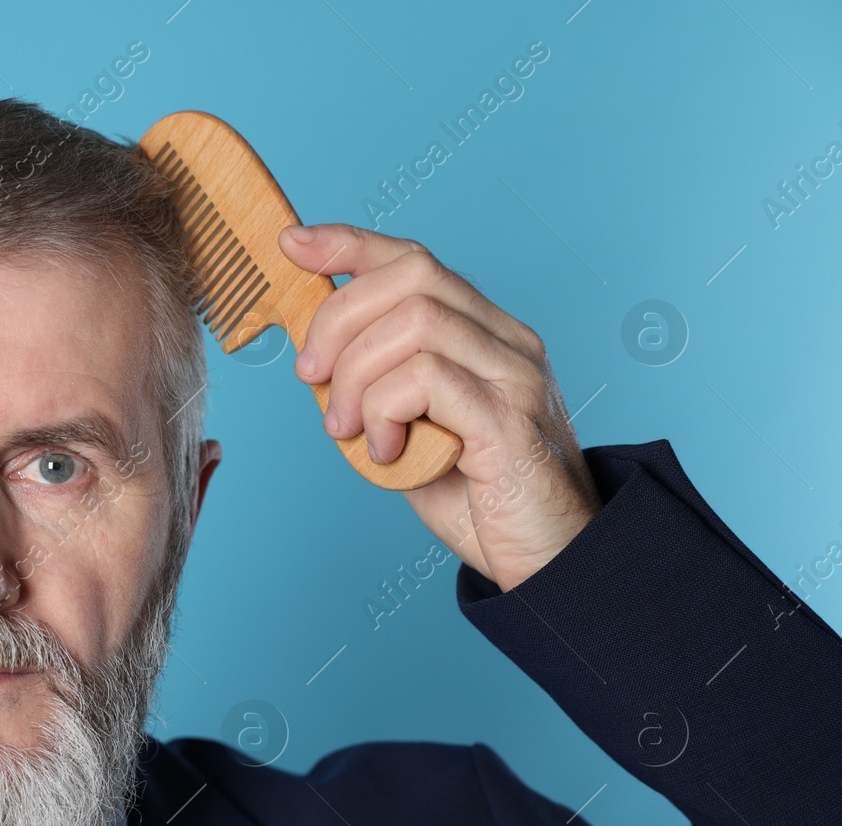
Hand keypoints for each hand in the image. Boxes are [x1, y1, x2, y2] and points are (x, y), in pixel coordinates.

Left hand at [278, 222, 602, 592]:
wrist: (548, 564)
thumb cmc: (478, 502)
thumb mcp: (410, 433)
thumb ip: (376, 391)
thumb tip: (315, 361)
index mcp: (484, 335)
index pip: (414, 260)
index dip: (349, 244)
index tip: (293, 244)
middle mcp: (507, 342)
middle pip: (410, 276)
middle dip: (338, 319)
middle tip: (312, 378)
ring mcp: (515, 376)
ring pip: (415, 321)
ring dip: (358, 374)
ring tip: (349, 429)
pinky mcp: (510, 420)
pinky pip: (428, 378)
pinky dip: (386, 410)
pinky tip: (387, 452)